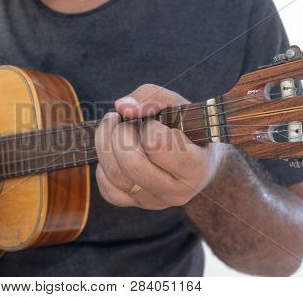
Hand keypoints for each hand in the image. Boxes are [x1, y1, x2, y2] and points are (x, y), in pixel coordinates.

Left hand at [95, 84, 222, 209]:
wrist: (199, 163)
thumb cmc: (189, 130)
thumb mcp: (180, 105)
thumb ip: (153, 97)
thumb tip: (122, 107)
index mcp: (195, 168)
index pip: (158, 146)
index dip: (148, 127)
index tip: (152, 121)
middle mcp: (176, 192)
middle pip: (132, 164)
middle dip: (120, 134)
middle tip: (123, 121)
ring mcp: (155, 202)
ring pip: (115, 176)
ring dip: (106, 145)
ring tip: (114, 128)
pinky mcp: (136, 205)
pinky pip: (108, 190)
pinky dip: (104, 167)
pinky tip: (114, 153)